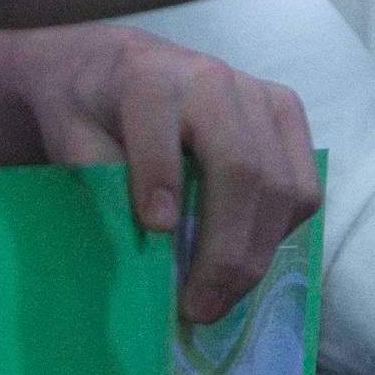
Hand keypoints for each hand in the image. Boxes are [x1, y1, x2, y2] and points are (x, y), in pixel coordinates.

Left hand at [0, 25, 320, 323]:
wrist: (119, 67)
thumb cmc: (90, 112)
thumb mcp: (70, 139)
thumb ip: (99, 182)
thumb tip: (143, 249)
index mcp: (148, 76)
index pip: (158, 127)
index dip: (160, 176)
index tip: (155, 229)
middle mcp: (212, 78)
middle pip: (241, 169)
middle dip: (225, 250)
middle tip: (199, 308)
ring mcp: (259, 94)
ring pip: (282, 185)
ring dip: (256, 254)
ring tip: (221, 299)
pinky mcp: (286, 114)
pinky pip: (304, 186)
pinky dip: (279, 233)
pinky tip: (245, 259)